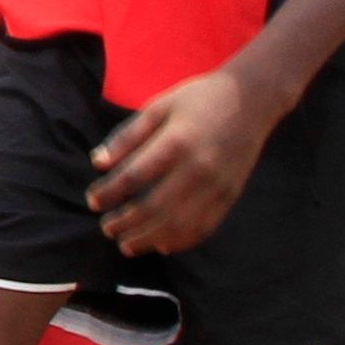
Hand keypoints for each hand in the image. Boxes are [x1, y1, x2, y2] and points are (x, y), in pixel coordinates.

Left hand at [89, 69, 276, 254]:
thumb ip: (128, 136)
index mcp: (176, 142)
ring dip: (148, 240)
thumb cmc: (199, 99)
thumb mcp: (158, 107)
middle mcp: (198, 169)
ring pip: (178, 226)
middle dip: (125, 223)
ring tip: (126, 245)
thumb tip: (97, 163)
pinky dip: (180, 242)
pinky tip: (160, 245)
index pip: (134, 177)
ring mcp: (217, 186)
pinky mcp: (230, 196)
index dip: (109, 193)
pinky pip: (203, 228)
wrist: (251, 100)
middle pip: (154, 208)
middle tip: (106, 228)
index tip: (93, 201)